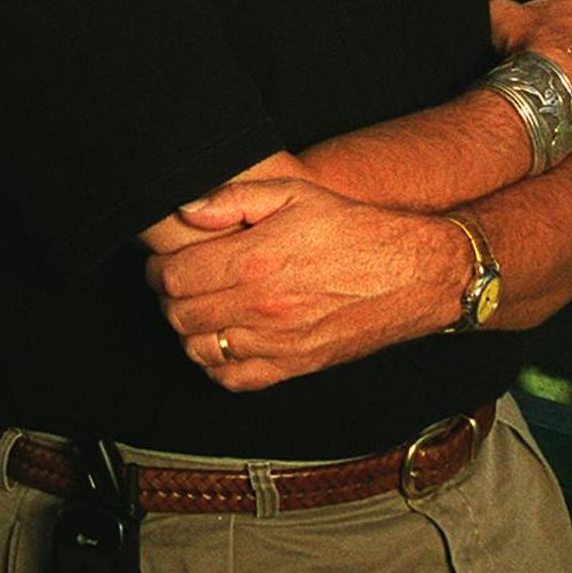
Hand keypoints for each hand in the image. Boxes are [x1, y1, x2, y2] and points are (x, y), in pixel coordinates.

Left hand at [141, 179, 458, 391]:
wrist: (412, 273)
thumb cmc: (355, 230)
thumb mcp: (295, 192)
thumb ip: (234, 199)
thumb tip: (187, 210)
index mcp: (256, 260)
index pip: (175, 277)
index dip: (158, 269)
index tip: (164, 261)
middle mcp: (262, 306)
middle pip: (179, 315)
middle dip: (168, 297)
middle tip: (178, 282)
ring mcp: (278, 342)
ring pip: (200, 350)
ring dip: (189, 330)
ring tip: (200, 308)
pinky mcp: (295, 366)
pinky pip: (234, 380)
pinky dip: (217, 363)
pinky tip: (224, 339)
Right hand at [488, 0, 571, 133]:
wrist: (551, 93)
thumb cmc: (531, 52)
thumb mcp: (499, 15)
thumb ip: (498, 6)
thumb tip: (491, 6)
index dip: (556, 7)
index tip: (543, 19)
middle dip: (571, 42)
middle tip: (547, 55)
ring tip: (556, 85)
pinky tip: (570, 106)